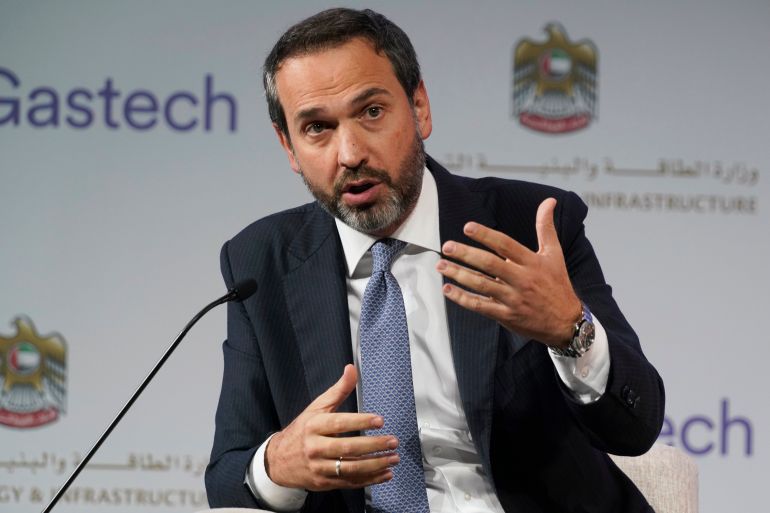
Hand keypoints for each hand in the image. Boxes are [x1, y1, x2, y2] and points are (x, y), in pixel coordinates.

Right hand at [265, 364, 399, 490]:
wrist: (278, 460)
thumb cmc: (302, 430)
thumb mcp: (316, 408)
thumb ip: (338, 390)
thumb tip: (351, 369)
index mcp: (314, 426)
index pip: (339, 423)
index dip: (361, 421)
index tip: (380, 420)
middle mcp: (315, 447)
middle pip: (348, 448)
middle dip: (373, 445)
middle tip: (392, 441)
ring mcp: (319, 467)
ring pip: (351, 469)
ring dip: (375, 464)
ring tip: (393, 458)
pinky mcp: (324, 483)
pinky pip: (350, 482)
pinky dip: (370, 479)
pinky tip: (384, 473)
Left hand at [436, 198, 580, 346]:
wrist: (566, 322)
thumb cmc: (557, 284)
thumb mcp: (554, 254)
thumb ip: (546, 227)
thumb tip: (549, 201)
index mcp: (532, 262)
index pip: (506, 245)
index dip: (486, 235)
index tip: (468, 227)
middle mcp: (522, 279)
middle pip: (490, 264)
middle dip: (466, 254)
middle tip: (447, 246)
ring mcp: (513, 298)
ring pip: (482, 285)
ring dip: (459, 274)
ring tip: (441, 265)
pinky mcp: (507, 316)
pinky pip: (481, 306)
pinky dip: (463, 298)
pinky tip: (448, 289)